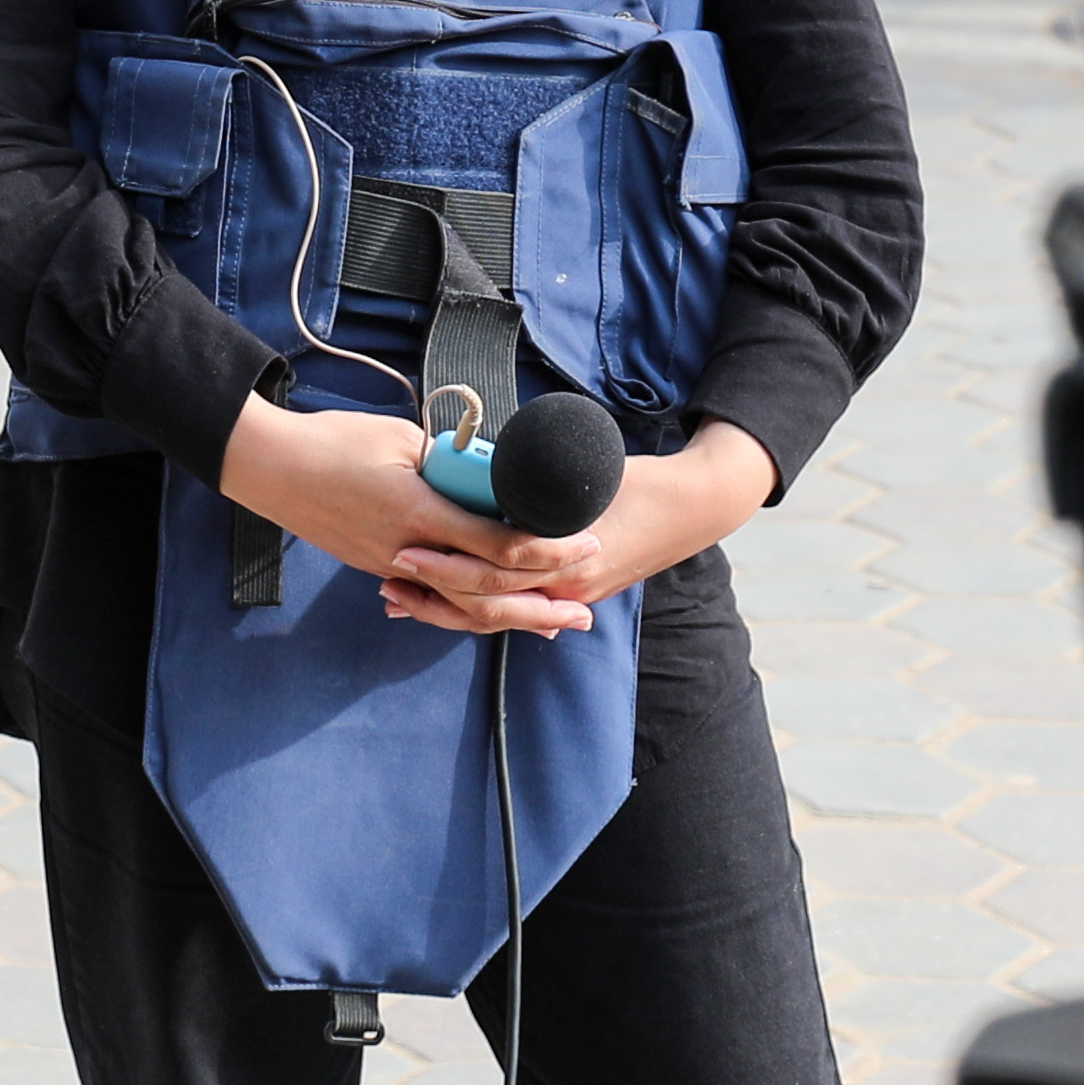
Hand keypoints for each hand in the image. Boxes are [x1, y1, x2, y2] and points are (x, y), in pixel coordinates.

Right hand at [213, 400, 555, 630]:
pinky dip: (471, 606)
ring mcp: (388, 565)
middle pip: (486, 590)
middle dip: (541, 600)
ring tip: (552, 623)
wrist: (268, 468)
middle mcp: (406, 551)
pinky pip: (435, 596)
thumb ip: (447, 461)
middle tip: (585, 607)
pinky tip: (495, 608)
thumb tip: (485, 473)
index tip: (585, 544)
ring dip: (511, 616)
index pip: (495, 544)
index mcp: (417, 512)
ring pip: (460, 605)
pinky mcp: (377, 567)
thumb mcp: (399, 437)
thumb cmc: (330, 442)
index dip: (545, 550)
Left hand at [372, 422, 777, 633]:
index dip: (443, 564)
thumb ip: (540, 484)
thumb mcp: (587, 477)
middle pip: (484, 603)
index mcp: (564, 559)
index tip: (403, 548)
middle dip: (433, 595)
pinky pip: (515, 609)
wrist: (695, 508)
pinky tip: (444, 603)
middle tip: (388, 578)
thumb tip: (483, 470)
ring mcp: (571, 596)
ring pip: (495, 614)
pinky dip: (476, 608)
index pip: (490, 573)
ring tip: (400, 598)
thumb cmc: (642, 483)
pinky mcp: (573, 593)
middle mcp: (565, 588)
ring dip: (445, 608)